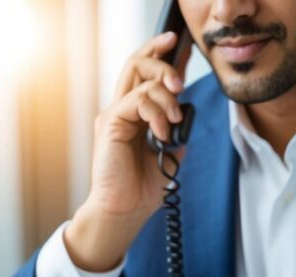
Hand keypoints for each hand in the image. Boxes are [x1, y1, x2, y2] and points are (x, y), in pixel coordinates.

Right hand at [66, 32, 188, 271]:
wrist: (125, 211)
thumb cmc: (141, 190)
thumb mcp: (170, 156)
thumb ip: (176, 132)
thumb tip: (185, 116)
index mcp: (134, 116)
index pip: (145, 76)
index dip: (162, 57)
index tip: (182, 47)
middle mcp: (121, 111)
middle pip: (137, 65)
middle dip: (161, 59)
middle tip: (181, 78)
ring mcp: (114, 115)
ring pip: (139, 78)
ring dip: (165, 94)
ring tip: (174, 120)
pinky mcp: (109, 123)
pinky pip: (136, 101)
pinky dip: (156, 113)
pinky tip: (162, 132)